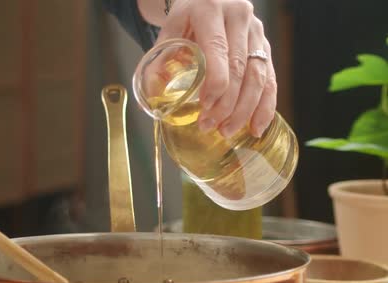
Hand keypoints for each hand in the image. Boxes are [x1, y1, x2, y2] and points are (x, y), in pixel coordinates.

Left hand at [142, 0, 276, 137]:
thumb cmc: (187, 15)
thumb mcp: (170, 28)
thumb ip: (160, 58)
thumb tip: (151, 96)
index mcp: (211, 10)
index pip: (219, 50)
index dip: (215, 82)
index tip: (204, 106)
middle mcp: (239, 18)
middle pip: (240, 68)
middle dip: (227, 103)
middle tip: (210, 126)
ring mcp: (256, 32)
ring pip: (258, 76)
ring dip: (245, 109)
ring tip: (228, 131)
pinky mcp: (265, 46)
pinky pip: (270, 78)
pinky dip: (265, 105)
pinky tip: (256, 126)